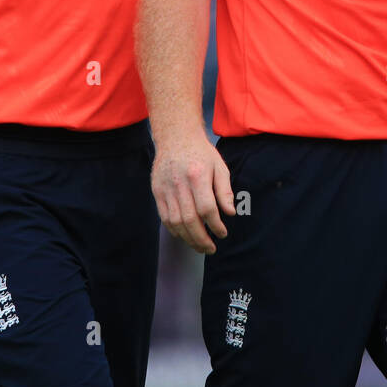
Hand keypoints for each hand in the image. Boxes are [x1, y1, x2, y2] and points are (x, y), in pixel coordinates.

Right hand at [151, 133, 235, 253]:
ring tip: (199, 246)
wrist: (175, 137)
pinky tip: (184, 236)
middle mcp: (180, 183)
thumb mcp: (219, 166)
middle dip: (201, 239)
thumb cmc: (201, 153)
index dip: (216, 225)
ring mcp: (166, 188)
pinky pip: (164, 217)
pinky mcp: (157, 191)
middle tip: (211, 249)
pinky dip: (174, 230)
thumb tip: (230, 213)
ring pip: (175, 221)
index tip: (223, 233)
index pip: (207, 208)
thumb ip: (225, 190)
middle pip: (190, 219)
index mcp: (197, 175)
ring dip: (188, 238)